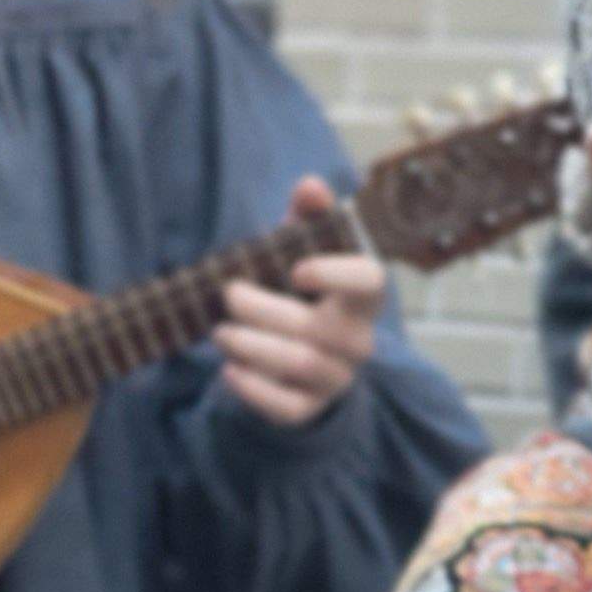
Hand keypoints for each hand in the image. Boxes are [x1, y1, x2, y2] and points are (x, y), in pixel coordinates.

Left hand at [217, 174, 385, 427]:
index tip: (295, 268)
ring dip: (252, 345)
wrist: (302, 354)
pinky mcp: (310, 407)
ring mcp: (337, 377)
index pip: (369, 282)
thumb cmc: (300, 291)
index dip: (335, 274)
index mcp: (361, 295)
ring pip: (301, 364)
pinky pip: (287, 407)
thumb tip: (310, 184)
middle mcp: (358, 339)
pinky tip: (229, 370)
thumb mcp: (301, 250)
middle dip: (263, 309)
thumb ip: (307, 217)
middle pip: (318, 327)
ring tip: (221, 332)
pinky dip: (252, 388)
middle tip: (229, 295)